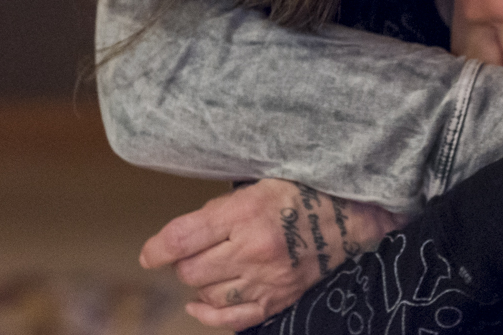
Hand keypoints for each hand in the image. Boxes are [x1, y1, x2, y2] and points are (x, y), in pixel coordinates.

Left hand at [139, 179, 403, 329]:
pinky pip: (231, 319)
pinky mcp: (277, 299)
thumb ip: (222, 205)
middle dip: (183, 262)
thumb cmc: (303, 193)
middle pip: (191, 270)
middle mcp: (254, 250)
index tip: (151, 254)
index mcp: (248, 213)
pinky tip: (200, 304)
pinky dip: (208, 314)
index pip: (183, 238)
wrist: (351, 217)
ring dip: (200, 283)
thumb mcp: (261, 183)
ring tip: (209, 268)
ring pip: (207, 294)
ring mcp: (266, 280)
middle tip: (193, 251)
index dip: (157, 248)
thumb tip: (182, 231)